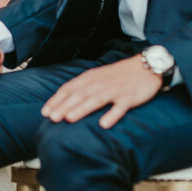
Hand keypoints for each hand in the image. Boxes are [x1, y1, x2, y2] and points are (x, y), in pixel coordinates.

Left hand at [41, 54, 160, 128]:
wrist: (146, 66)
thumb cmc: (120, 75)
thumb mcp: (99, 77)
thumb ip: (84, 87)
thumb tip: (65, 102)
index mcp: (91, 77)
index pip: (70, 88)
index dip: (57, 100)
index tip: (45, 112)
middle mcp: (101, 82)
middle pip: (80, 94)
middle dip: (65, 106)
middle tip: (53, 118)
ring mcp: (115, 89)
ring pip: (96, 99)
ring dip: (82, 109)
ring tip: (70, 118)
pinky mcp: (129, 96)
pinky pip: (120, 106)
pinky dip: (112, 114)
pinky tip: (104, 124)